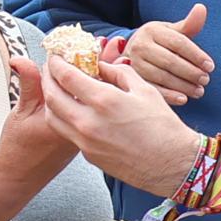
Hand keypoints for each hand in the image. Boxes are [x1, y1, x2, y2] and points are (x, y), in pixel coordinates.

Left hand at [25, 46, 204, 190]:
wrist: (173, 164)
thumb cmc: (163, 126)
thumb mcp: (144, 89)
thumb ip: (118, 72)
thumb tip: (100, 65)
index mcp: (104, 101)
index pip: (66, 76)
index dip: (56, 63)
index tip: (55, 56)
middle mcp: (88, 123)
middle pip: (51, 96)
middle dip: (47, 78)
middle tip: (50, 69)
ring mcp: (86, 142)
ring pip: (53, 117)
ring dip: (51, 100)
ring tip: (57, 88)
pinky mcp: (89, 156)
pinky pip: (67, 133)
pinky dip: (64, 117)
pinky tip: (73, 109)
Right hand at [121, 4, 213, 104]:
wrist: (130, 52)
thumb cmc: (158, 42)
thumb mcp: (171, 31)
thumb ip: (189, 24)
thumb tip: (201, 8)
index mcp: (152, 30)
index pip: (178, 43)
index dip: (196, 55)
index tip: (210, 66)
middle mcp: (140, 45)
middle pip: (170, 61)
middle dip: (191, 72)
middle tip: (206, 80)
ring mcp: (133, 63)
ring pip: (162, 76)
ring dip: (183, 86)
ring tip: (199, 91)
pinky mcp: (132, 79)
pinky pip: (153, 88)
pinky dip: (169, 95)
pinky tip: (183, 99)